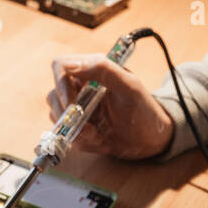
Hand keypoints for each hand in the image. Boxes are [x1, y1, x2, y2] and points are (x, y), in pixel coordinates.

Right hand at [46, 53, 174, 159]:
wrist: (152, 139)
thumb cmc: (145, 110)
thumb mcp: (130, 87)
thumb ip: (104, 70)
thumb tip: (73, 65)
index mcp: (93, 70)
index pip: (61, 66)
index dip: (61, 84)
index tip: (72, 103)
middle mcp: (81, 87)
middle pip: (54, 95)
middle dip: (68, 115)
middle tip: (89, 127)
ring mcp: (78, 108)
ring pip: (57, 117)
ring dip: (76, 130)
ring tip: (98, 136)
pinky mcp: (79, 127)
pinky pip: (66, 134)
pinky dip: (81, 141)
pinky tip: (100, 141)